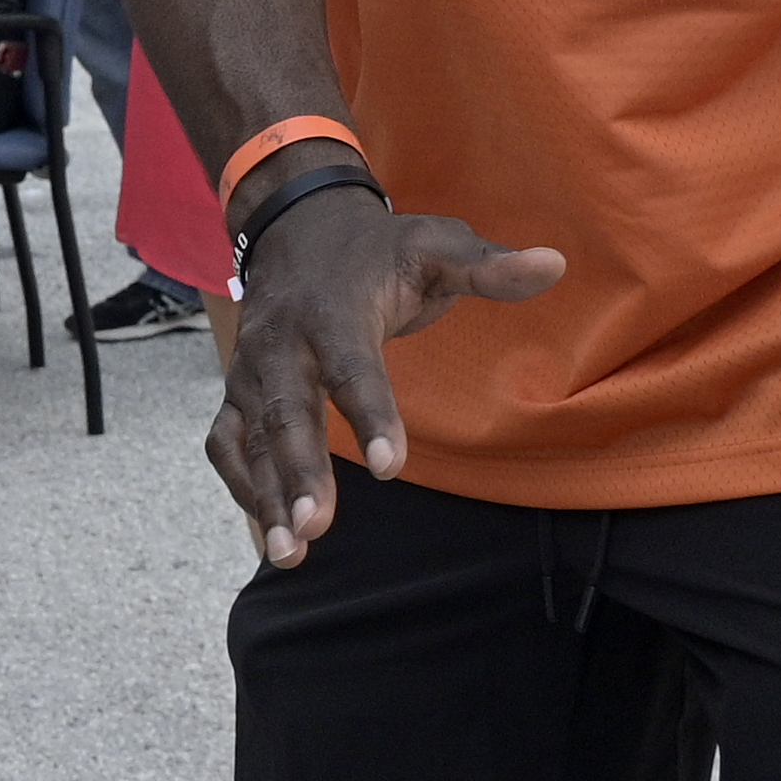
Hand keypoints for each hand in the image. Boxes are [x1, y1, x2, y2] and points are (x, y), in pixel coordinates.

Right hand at [205, 187, 566, 568]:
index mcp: (332, 309)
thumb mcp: (435, 244)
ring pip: (250, 437)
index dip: (370, 413)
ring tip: (290, 553)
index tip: (390, 467)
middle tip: (317, 525)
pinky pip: (227, 444)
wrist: (297, 227)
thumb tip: (553, 265)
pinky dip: (243, 489)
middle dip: (298, 471)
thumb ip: (488, 266)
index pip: (349, 365)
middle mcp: (281, 342)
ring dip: (266, 495)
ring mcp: (251, 370)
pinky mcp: (237, 392)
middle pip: (286, 411)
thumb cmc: (377, 249)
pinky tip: (272, 536)